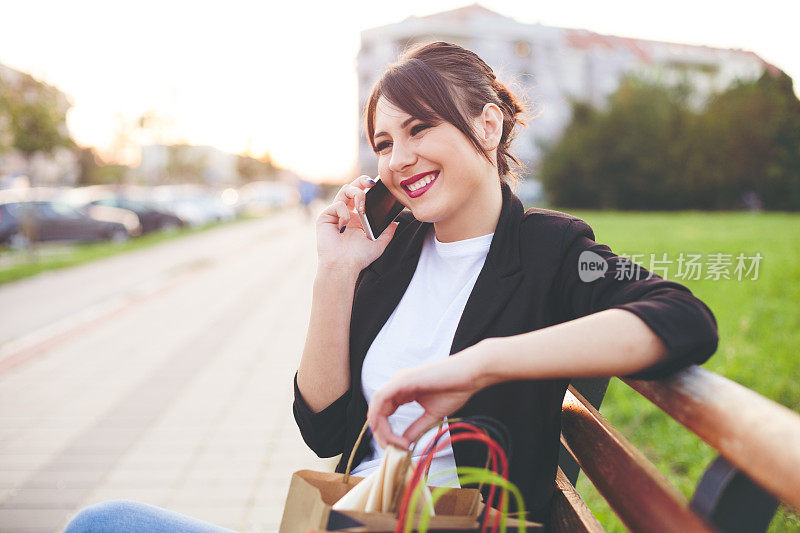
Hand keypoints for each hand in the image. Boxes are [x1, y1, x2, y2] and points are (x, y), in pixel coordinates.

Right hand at [316, 175, 399, 272]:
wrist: (344, 266)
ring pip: (344, 190)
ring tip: (362, 207)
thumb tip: (396, 222)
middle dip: (362, 181)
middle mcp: (346, 213)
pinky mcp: (325, 217)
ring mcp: (335, 214)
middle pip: (352, 187)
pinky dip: (344, 213)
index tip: (379, 185)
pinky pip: (337, 205)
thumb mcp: (378, 243)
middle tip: (370, 183)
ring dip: (356, 193)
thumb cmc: (358, 257)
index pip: (363, 195)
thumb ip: (387, 232)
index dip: (369, 188)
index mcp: (357, 217)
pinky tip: (345, 226)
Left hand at [367, 344, 489, 449]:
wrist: (470, 375)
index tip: (401, 449)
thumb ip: (416, 429)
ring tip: (393, 445)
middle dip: (381, 434)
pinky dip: (381, 418)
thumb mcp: (431, 416)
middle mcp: (397, 384)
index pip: (384, 414)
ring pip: (376, 406)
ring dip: (380, 429)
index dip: (387, 434)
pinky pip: (381, 399)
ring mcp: (398, 380)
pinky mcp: (402, 380)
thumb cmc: (455, 390)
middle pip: (377, 411)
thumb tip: (403, 445)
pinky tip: (390, 433)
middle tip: (392, 451)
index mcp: (403, 391)